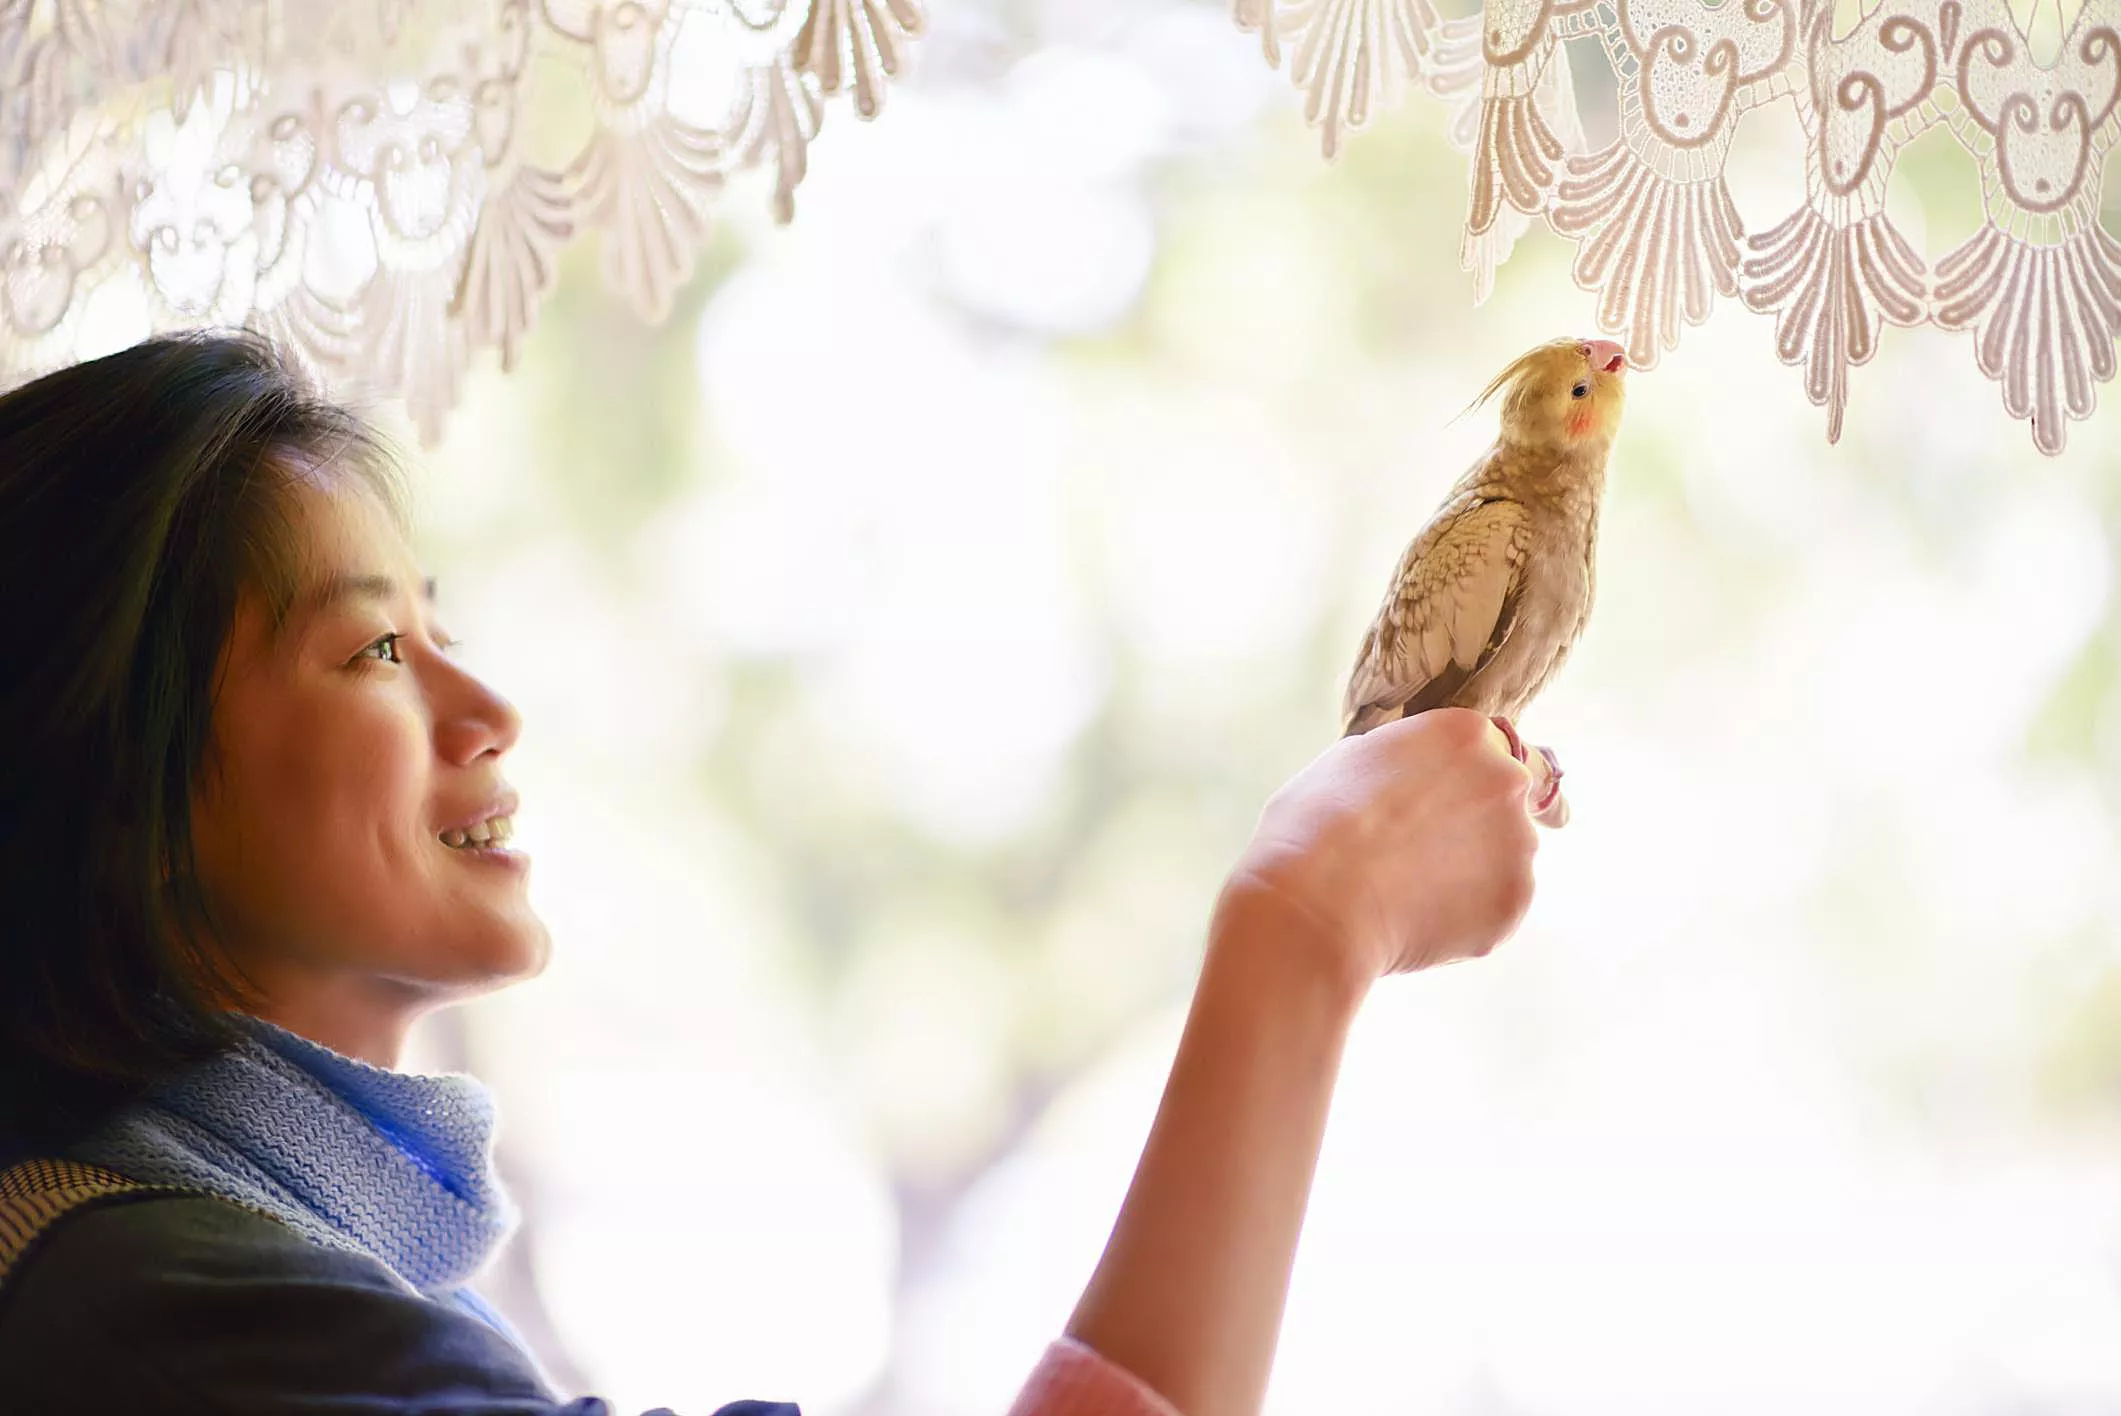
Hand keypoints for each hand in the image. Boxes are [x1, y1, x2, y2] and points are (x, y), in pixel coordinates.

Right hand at [1214, 708, 1564, 987]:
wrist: (1314, 905)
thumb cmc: (1314, 826)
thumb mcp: (1352, 759)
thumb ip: (1406, 760)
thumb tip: (1415, 777)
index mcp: (1465, 734)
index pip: (1493, 748)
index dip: (1466, 778)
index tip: (1445, 803)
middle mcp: (1505, 781)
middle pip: (1505, 802)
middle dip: (1473, 825)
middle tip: (1416, 854)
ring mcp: (1518, 844)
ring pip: (1504, 859)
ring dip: (1471, 873)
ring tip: (1407, 892)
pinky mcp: (1515, 901)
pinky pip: (1496, 907)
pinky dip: (1466, 917)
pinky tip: (1416, 918)